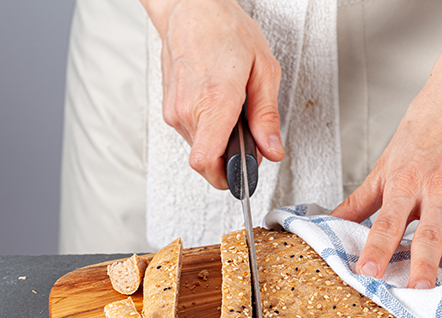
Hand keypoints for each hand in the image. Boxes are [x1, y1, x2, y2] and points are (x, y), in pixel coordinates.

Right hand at [141, 0, 284, 188]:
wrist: (190, 10)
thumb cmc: (224, 30)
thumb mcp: (263, 70)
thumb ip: (267, 116)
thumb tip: (272, 149)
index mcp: (214, 103)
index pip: (206, 162)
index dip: (226, 177)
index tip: (242, 175)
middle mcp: (188, 111)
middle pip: (206, 160)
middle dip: (229, 156)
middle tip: (248, 134)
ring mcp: (174, 111)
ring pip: (199, 147)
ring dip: (218, 140)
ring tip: (232, 110)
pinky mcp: (169, 109)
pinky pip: (191, 132)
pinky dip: (207, 127)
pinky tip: (217, 104)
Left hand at [331, 74, 441, 288]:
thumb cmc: (422, 132)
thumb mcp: (385, 165)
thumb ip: (359, 200)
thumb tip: (328, 222)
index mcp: (405, 183)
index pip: (387, 222)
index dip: (376, 248)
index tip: (367, 272)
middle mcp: (437, 189)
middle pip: (428, 232)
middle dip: (423, 263)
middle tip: (418, 290)